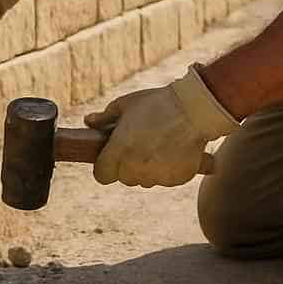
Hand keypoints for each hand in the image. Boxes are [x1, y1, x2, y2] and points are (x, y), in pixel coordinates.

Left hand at [83, 65, 239, 186]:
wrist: (194, 109)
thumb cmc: (156, 103)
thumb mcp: (125, 105)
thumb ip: (105, 118)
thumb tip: (88, 121)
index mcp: (119, 151)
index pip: (102, 176)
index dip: (105, 166)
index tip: (111, 157)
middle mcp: (136, 168)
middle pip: (124, 178)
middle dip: (128, 165)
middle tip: (139, 145)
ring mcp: (157, 176)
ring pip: (145, 180)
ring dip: (147, 168)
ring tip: (158, 144)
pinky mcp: (177, 179)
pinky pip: (165, 179)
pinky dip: (168, 169)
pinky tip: (173, 150)